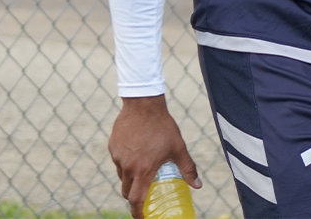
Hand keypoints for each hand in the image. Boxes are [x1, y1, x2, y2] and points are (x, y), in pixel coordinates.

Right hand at [109, 95, 199, 218]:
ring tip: (142, 167)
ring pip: (121, 175)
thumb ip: (188, 169)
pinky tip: (135, 151)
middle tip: (143, 194)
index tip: (142, 217)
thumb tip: (198, 185)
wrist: (143, 103)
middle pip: (126, 191)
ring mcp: (118, 155)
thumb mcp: (178, 148)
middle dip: (133, 196)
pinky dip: (125, 161)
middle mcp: (127, 166)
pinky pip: (118, 159)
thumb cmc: (162, 126)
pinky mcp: (112, 145)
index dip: (137, 213)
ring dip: (130, 177)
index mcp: (143, 170)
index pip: (136, 200)